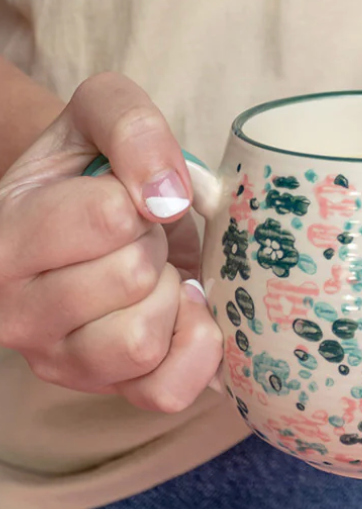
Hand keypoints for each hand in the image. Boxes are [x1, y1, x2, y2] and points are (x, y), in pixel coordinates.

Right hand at [0, 72, 222, 411]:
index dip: (140, 197)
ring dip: (169, 296)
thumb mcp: (99, 116)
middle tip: (138, 238)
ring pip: (142, 339)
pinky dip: (194, 348)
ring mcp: (62, 362)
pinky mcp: (111, 392)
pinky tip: (180, 313)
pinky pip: (167, 391)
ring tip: (151, 276)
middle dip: (154, 244)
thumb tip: (166, 196)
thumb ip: (130, 126)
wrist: (91, 220)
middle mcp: (15, 312)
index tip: (126, 197)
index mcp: (2, 240)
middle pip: (131, 276)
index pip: (108, 216)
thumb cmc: (93, 172)